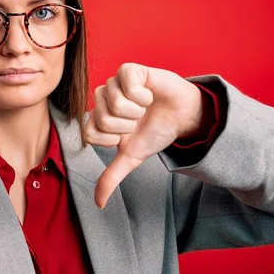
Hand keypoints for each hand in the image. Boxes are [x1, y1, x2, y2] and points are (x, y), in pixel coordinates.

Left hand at [84, 63, 204, 207]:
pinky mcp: (130, 70)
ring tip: (145, 108)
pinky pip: (127, 84)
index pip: (89, 133)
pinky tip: (149, 94)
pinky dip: (143, 95)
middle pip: (102, 119)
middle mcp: (102, 99)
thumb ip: (112, 176)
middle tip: (139, 120)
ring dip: (137, 111)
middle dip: (127, 125)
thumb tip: (98, 203)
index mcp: (98, 118)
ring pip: (114, 103)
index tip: (126, 136)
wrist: (183, 117)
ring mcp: (114, 82)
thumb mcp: (132, 157)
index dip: (111, 139)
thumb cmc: (155, 132)